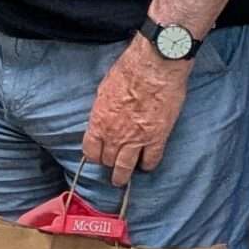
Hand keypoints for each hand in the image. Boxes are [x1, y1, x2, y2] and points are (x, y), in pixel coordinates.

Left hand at [80, 37, 191, 186]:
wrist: (154, 67)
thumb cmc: (129, 72)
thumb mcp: (104, 90)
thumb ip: (103, 109)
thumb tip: (104, 117)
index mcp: (99, 121)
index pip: (90, 150)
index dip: (93, 155)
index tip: (96, 157)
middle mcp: (115, 135)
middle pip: (107, 160)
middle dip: (108, 164)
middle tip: (110, 167)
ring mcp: (137, 139)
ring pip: (126, 167)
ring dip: (123, 175)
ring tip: (122, 180)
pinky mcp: (157, 138)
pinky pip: (151, 159)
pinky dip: (148, 165)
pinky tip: (146, 166)